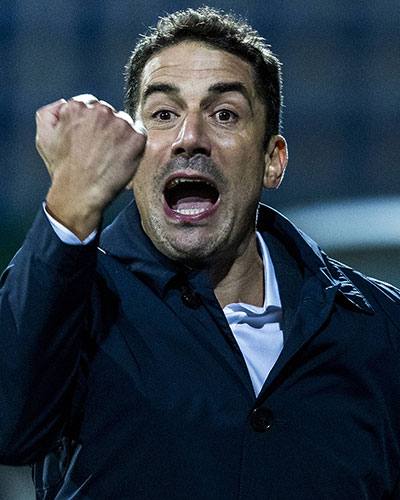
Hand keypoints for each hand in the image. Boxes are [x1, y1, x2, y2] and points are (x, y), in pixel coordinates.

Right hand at [36, 95, 145, 239]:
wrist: (80, 193)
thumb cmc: (63, 169)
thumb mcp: (44, 137)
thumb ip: (50, 113)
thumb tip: (63, 104)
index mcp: (77, 106)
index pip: (91, 105)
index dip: (91, 125)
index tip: (89, 142)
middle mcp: (100, 110)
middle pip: (109, 113)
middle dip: (106, 129)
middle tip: (98, 152)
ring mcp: (120, 123)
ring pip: (124, 124)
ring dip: (121, 137)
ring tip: (109, 157)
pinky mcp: (136, 137)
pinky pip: (139, 134)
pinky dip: (134, 146)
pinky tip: (122, 158)